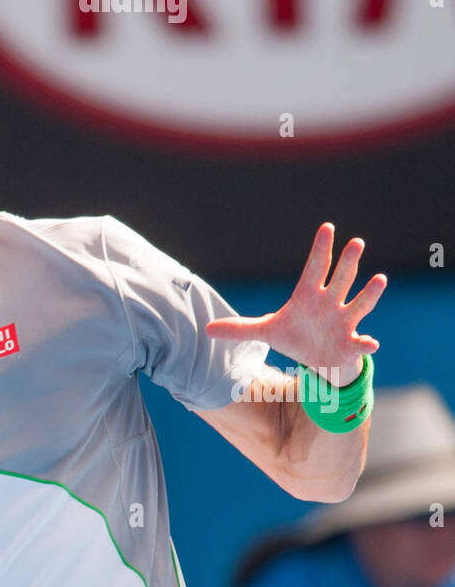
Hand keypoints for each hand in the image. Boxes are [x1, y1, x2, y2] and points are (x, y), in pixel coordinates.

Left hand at [205, 224, 385, 384]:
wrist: (317, 360)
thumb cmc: (295, 337)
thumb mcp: (266, 331)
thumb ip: (240, 328)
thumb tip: (207, 329)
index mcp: (309, 295)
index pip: (315, 267)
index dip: (321, 249)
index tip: (327, 227)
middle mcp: (330, 303)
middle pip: (340, 279)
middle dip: (348, 263)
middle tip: (356, 242)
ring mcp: (343, 322)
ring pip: (359, 304)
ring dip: (369, 293)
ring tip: (379, 279)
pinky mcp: (350, 344)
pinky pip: (360, 343)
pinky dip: (366, 344)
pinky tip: (371, 344)